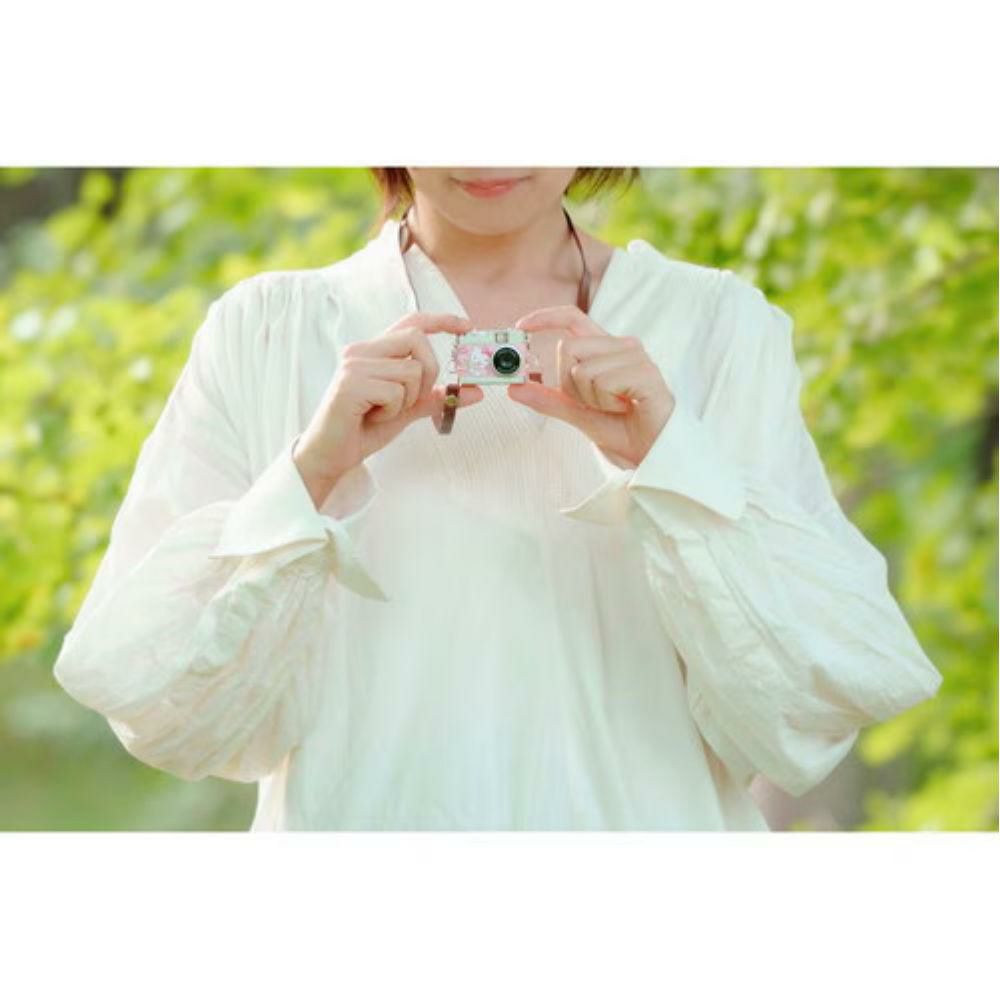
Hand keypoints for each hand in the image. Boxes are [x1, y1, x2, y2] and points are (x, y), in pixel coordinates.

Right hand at [293, 312, 484, 505]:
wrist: (331, 454)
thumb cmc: (363, 429)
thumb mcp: (407, 410)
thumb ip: (436, 397)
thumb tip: (475, 392)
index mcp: (374, 351)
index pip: (411, 322)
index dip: (442, 320)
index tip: (466, 327)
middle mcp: (361, 351)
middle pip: (417, 339)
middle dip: (429, 372)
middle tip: (412, 398)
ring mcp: (354, 365)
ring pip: (411, 371)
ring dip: (407, 400)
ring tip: (382, 412)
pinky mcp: (351, 384)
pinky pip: (395, 392)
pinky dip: (392, 412)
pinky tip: (373, 417)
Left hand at [507, 305, 675, 467]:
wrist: (654, 452)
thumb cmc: (623, 429)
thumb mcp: (578, 414)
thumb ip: (550, 400)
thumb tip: (515, 389)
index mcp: (606, 349)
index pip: (573, 318)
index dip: (546, 317)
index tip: (520, 326)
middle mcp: (622, 346)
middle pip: (567, 348)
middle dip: (569, 385)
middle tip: (594, 403)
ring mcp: (636, 357)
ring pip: (582, 370)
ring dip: (590, 399)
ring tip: (615, 408)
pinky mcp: (645, 373)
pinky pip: (602, 382)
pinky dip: (606, 402)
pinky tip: (626, 408)